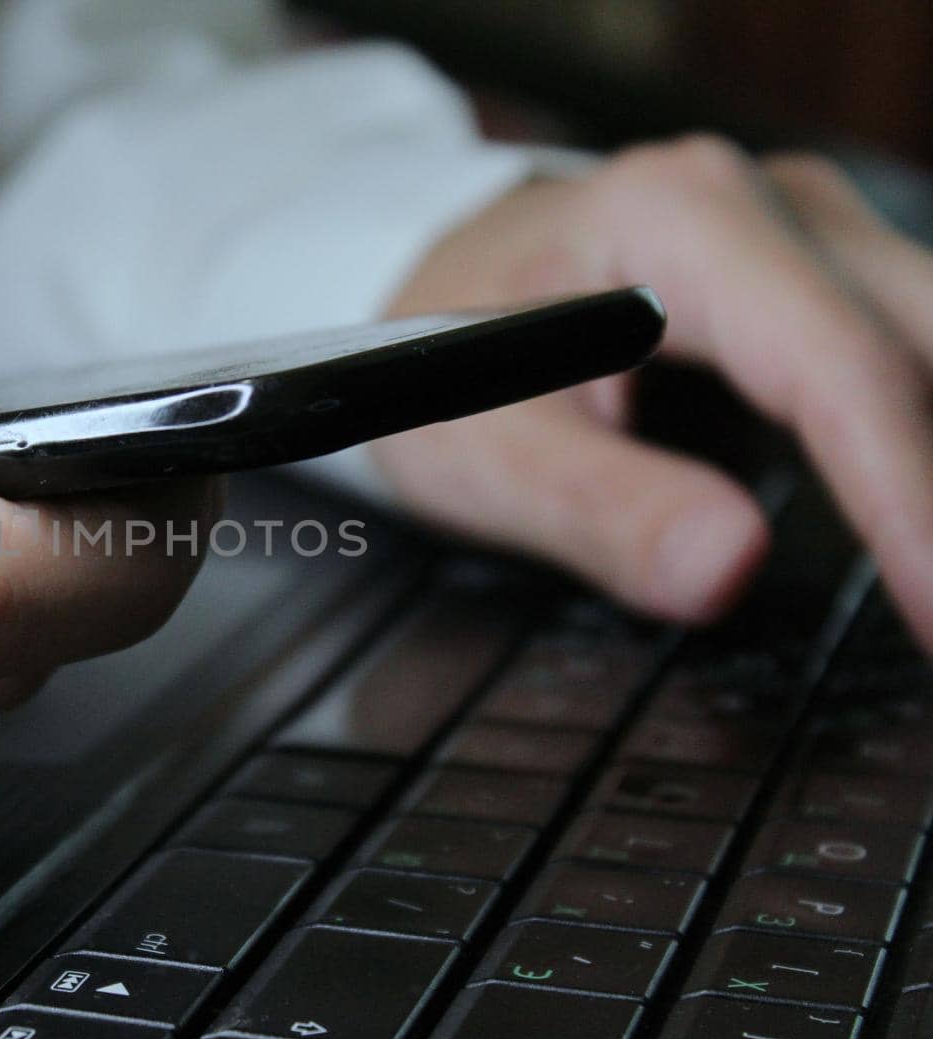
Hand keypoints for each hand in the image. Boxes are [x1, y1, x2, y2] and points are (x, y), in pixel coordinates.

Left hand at [374, 136, 932, 647]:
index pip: (838, 366)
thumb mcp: (477, 445)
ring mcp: (806, 232)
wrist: (421, 288)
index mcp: (676, 221)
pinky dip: (925, 432)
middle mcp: (765, 206)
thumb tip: (727, 567)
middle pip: (926, 333)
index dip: (909, 497)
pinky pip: (912, 347)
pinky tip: (920, 515)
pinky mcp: (824, 273)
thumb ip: (597, 506)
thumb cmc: (435, 356)